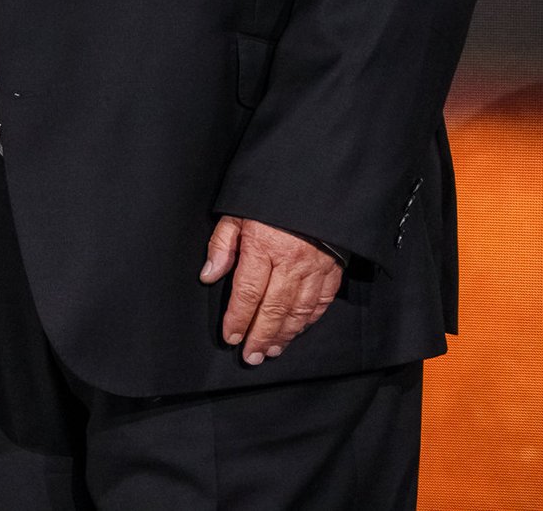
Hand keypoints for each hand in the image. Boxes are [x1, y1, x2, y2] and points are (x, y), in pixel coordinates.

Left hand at [200, 215, 342, 364]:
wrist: (317, 186)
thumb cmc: (269, 201)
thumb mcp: (237, 213)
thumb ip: (222, 245)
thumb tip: (209, 275)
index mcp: (263, 246)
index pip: (247, 292)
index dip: (238, 318)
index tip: (230, 337)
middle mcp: (291, 261)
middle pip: (274, 308)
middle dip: (260, 336)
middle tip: (250, 356)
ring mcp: (315, 268)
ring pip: (298, 311)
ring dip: (284, 335)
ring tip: (270, 350)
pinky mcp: (333, 271)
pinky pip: (320, 303)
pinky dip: (308, 321)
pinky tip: (296, 332)